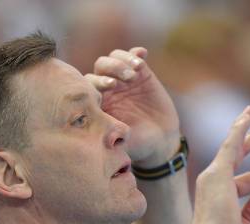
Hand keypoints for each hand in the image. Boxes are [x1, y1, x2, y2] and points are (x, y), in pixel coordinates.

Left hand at [85, 47, 179, 167]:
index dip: (98, 82)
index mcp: (98, 102)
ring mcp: (123, 79)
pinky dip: (136, 53)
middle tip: (126, 79)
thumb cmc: (137, 144)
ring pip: (115, 58)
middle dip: (112, 68)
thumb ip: (108, 135)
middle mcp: (108, 89)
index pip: (89, 84)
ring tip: (136, 70)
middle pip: (101, 67)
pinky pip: (134, 57)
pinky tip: (143, 54)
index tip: (111, 86)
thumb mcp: (120, 142)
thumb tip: (98, 131)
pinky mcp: (141, 74)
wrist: (159, 141)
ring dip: (124, 61)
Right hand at [191, 107, 249, 223]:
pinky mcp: (217, 172)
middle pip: (236, 157)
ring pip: (234, 147)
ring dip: (248, 130)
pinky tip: (248, 116)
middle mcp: (214, 185)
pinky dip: (239, 130)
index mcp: (219, 199)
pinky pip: (230, 145)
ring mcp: (214, 178)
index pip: (248, 183)